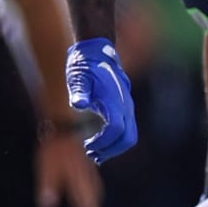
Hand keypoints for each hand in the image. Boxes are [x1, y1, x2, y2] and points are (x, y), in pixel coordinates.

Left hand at [35, 128, 102, 206]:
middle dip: (93, 205)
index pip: (82, 198)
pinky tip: (92, 181)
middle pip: (92, 192)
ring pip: (94, 182)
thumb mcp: (46, 168)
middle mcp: (85, 172)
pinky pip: (92, 173)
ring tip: (97, 202)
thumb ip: (48, 187)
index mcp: (76, 177)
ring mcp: (86, 163)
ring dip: (95, 194)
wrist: (63, 124)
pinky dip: (94, 182)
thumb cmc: (53, 148)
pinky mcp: (84, 155)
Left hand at [64, 38, 136, 164]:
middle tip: (91, 154)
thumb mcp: (77, 77)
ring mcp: (128, 107)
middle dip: (111, 150)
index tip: (87, 145)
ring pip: (130, 136)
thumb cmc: (84, 65)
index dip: (103, 142)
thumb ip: (79, 91)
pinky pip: (128, 130)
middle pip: (128, 137)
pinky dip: (116, 141)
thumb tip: (78, 104)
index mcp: (113, 99)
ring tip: (95, 154)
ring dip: (114, 148)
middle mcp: (125, 105)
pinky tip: (100, 145)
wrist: (97, 52)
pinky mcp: (126, 108)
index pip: (116, 129)